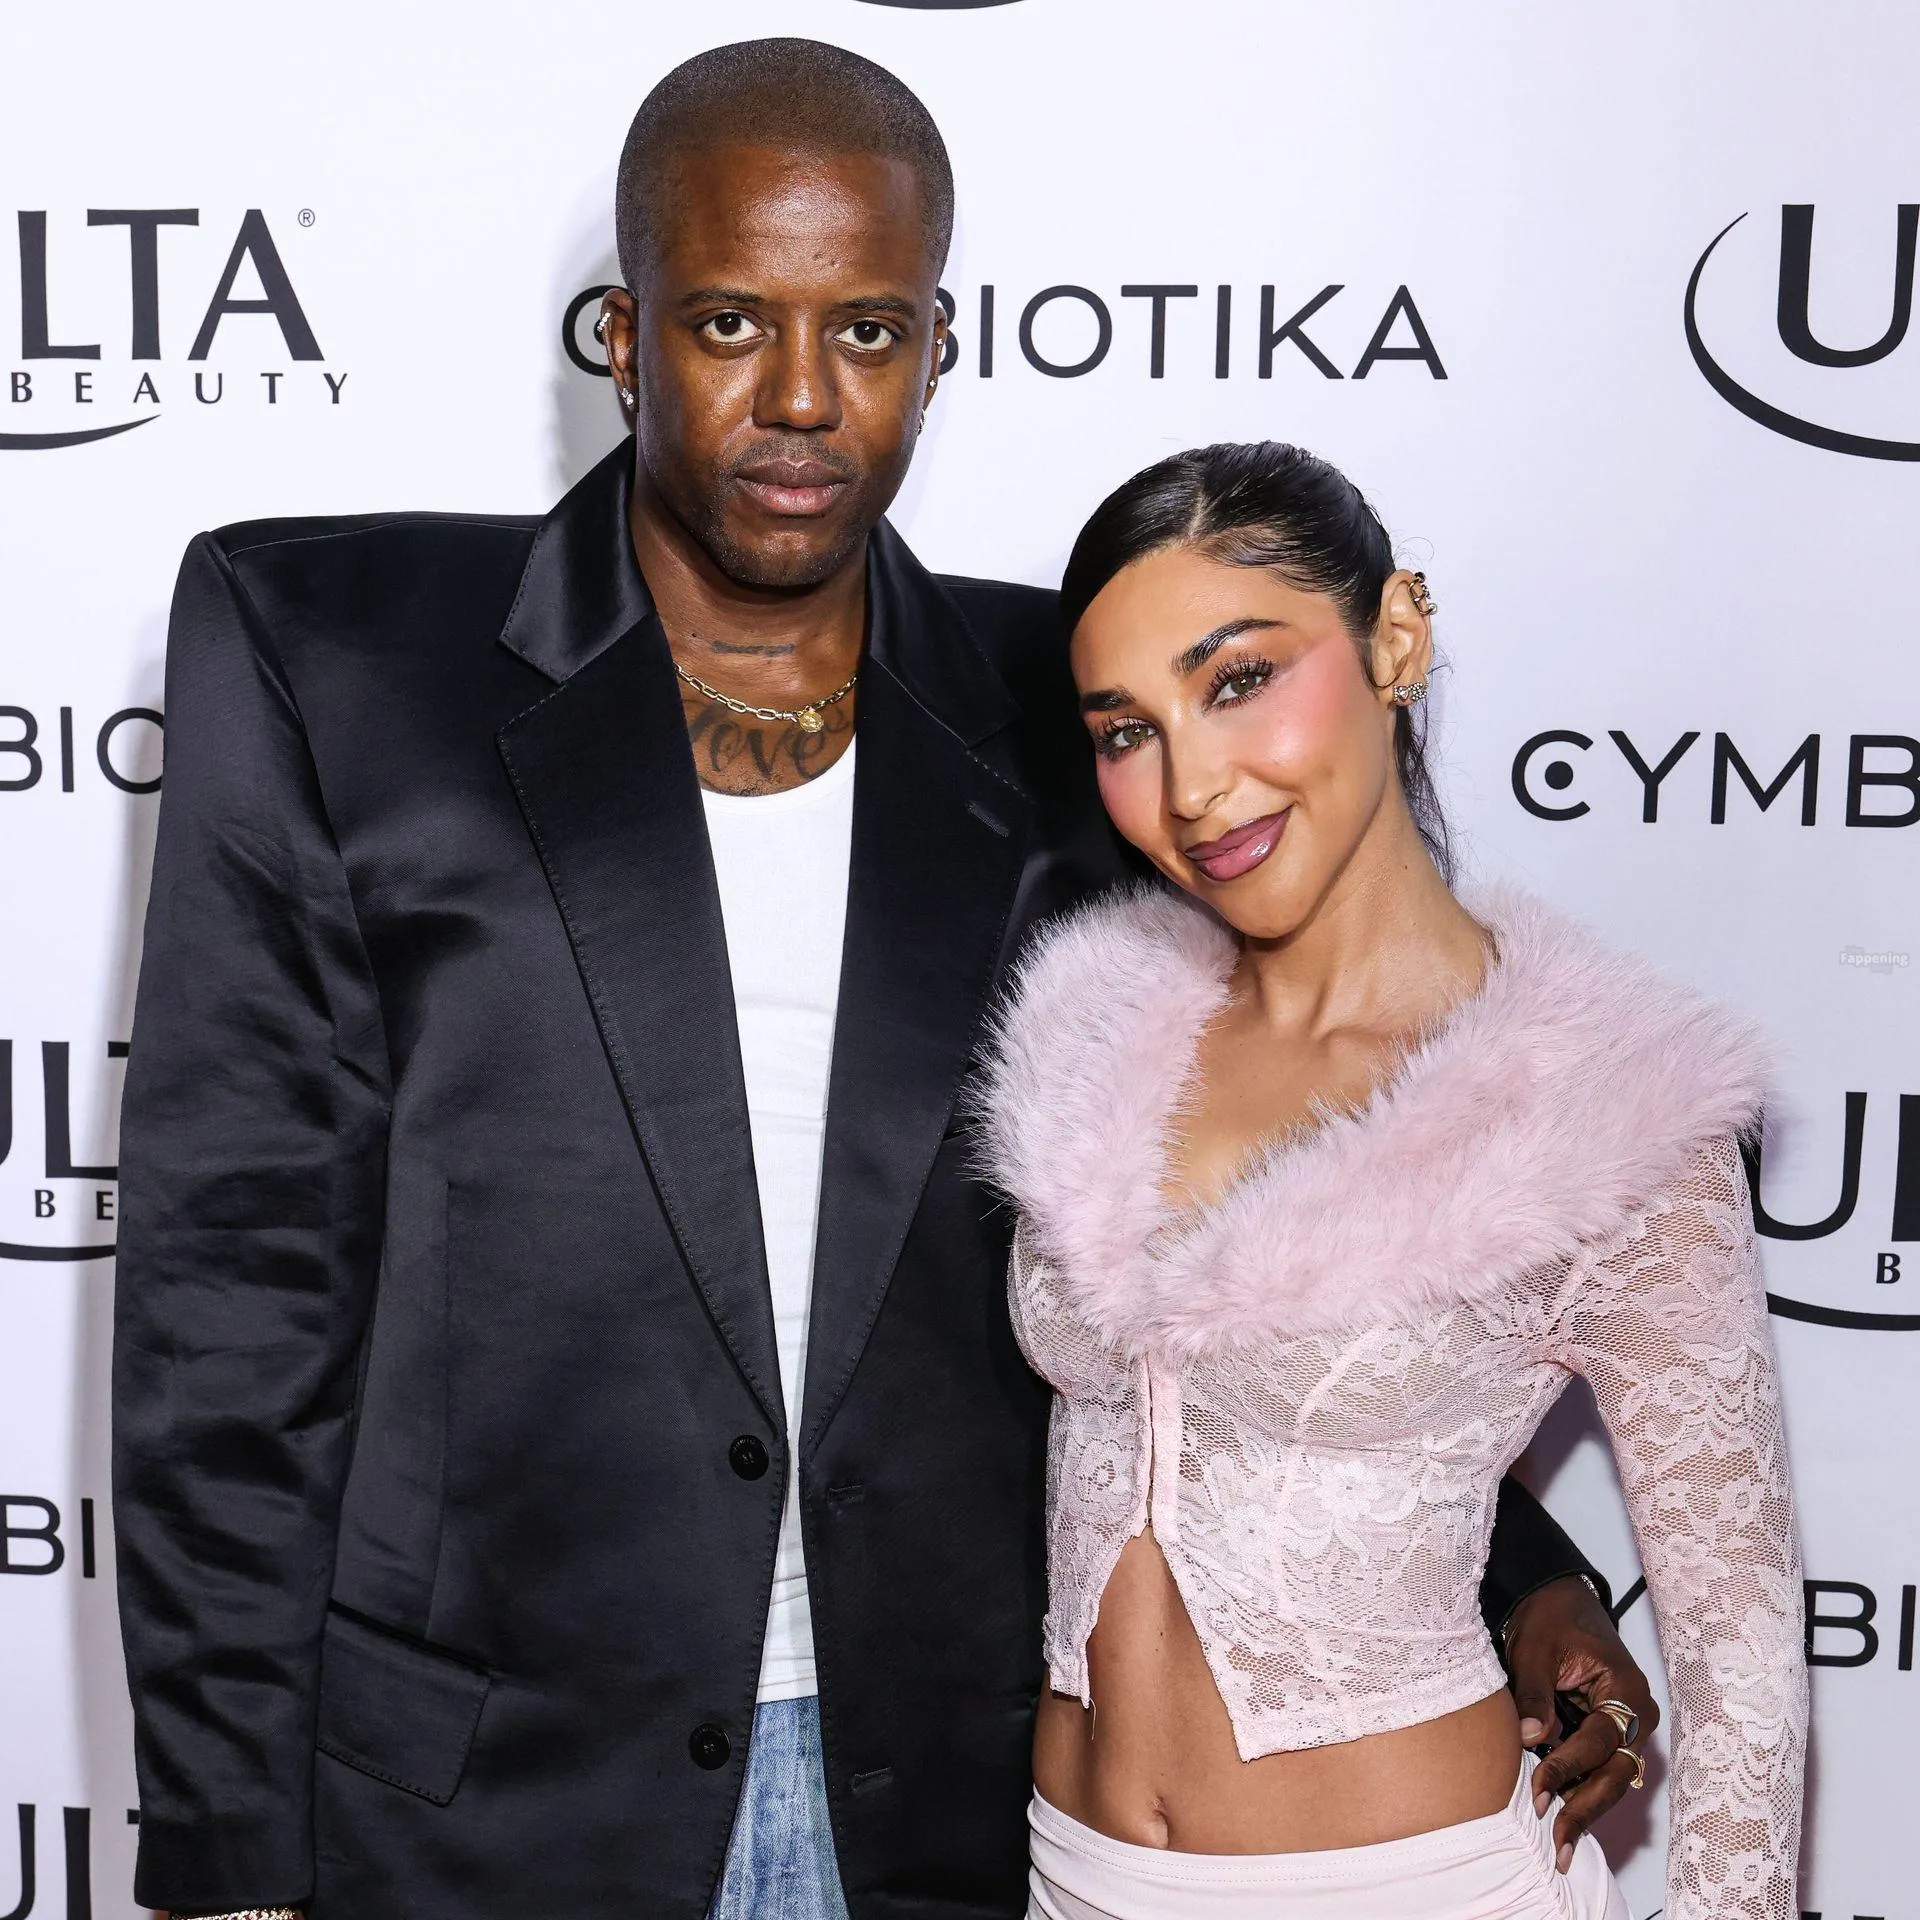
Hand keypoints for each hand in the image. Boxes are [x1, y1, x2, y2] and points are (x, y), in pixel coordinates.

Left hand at [1503, 1574, 1659, 1873]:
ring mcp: (1628, 1727)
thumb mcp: (1535, 1650)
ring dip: (1584, 1808)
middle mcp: (1637, 1713)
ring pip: (1611, 1779)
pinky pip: (1600, 1770)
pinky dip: (1580, 1791)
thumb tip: (1532, 1740)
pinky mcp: (1611, 1734)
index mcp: (1626, 1690)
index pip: (1600, 1740)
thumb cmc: (1549, 1619)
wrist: (1558, 1599)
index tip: (1538, 1789)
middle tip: (1557, 1843)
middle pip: (1616, 1773)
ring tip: (1559, 1845)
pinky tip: (1559, 1818)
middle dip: (1584, 1808)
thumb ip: (1535, 1695)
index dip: (1568, 1767)